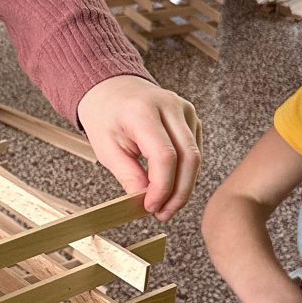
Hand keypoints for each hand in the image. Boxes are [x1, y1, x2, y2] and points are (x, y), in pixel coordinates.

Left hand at [75, 75, 200, 222]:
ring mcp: (184, 109)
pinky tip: (171, 187)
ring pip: (196, 156)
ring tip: (166, 206)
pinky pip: (195, 151)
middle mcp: (169, 106)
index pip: (165, 156)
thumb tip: (146, 203)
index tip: (151, 207)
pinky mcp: (190, 117)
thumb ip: (128, 176)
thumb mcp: (106, 149)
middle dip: (179, 193)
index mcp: (142, 111)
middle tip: (164, 214)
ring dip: (184, 186)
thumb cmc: (105, 116)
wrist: (111, 89)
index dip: (162, 187)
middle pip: (189, 157)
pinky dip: (186, 173)